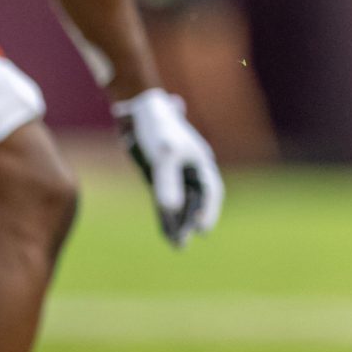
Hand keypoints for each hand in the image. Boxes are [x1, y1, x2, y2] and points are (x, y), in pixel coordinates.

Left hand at [116, 88, 221, 246]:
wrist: (140, 107)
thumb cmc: (158, 127)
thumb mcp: (163, 155)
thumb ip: (167, 182)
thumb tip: (171, 210)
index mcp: (200, 161)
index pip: (211, 191)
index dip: (209, 210)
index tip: (203, 229)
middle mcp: (191, 169)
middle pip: (195, 201)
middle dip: (190, 221)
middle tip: (182, 243)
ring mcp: (175, 173)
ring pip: (181, 203)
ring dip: (178, 222)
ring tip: (176, 244)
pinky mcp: (159, 176)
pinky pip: (166, 200)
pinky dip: (165, 214)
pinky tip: (165, 229)